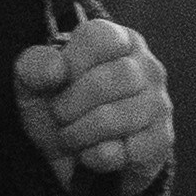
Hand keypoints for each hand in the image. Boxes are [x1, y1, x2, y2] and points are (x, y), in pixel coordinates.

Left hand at [18, 15, 173, 185]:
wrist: (71, 157)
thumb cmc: (58, 107)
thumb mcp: (34, 83)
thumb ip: (35, 66)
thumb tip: (55, 69)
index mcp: (118, 40)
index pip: (102, 37)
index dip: (72, 62)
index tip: (58, 81)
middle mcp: (147, 67)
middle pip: (117, 77)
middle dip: (74, 103)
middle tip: (59, 116)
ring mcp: (159, 104)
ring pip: (122, 117)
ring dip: (82, 133)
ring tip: (70, 136)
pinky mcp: (161, 140)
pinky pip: (131, 150)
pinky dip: (99, 157)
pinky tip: (91, 154)